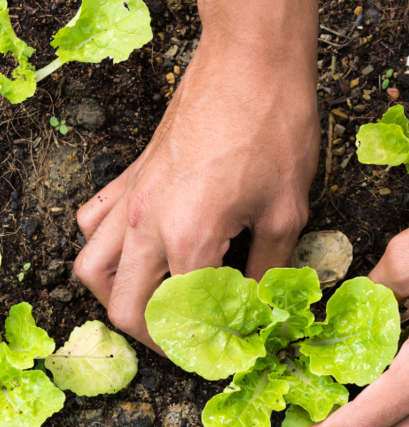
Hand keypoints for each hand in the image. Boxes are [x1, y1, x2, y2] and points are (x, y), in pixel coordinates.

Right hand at [74, 0, 319, 351]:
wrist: (251, 64)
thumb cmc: (274, 130)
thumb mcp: (286, 211)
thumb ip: (268, 268)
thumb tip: (261, 304)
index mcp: (189, 239)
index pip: (181, 317)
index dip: (203, 346)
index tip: (224, 353)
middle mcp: (147, 224)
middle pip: (124, 307)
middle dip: (154, 337)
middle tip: (188, 342)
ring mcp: (132, 198)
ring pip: (93, 269)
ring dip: (118, 298)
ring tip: (155, 305)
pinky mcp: (131, 176)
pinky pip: (95, 223)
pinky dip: (106, 249)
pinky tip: (138, 251)